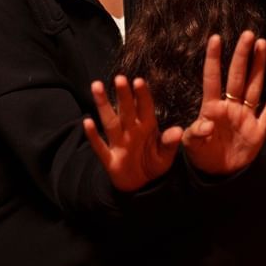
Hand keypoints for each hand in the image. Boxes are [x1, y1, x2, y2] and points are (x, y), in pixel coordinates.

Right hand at [83, 75, 183, 191]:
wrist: (141, 186)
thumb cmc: (153, 165)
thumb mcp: (165, 157)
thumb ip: (169, 143)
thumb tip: (178, 130)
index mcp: (147, 128)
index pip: (145, 109)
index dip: (142, 96)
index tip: (139, 81)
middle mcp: (131, 132)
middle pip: (125, 111)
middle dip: (123, 95)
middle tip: (119, 79)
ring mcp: (118, 144)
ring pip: (110, 122)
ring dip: (103, 105)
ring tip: (97, 86)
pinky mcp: (110, 159)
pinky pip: (100, 146)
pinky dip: (93, 136)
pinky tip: (88, 122)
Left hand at [181, 31, 265, 176]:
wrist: (220, 175)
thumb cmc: (202, 156)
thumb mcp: (192, 146)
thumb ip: (195, 134)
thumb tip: (204, 124)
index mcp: (212, 109)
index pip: (212, 79)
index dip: (214, 59)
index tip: (215, 38)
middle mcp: (230, 107)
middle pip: (237, 77)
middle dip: (242, 56)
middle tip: (248, 35)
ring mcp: (246, 116)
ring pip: (254, 86)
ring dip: (259, 66)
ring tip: (262, 44)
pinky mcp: (258, 129)